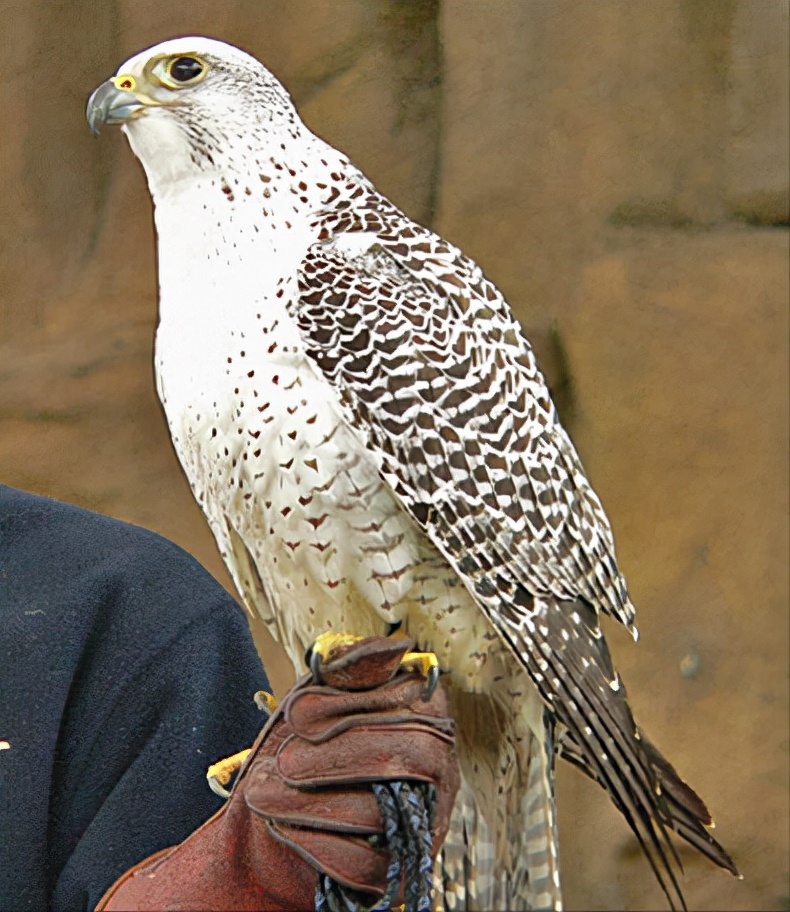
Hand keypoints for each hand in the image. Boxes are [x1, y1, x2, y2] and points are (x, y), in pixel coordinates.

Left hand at [96, 635, 459, 910]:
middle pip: (407, 754)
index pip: (408, 701)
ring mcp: (422, 818)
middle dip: (338, 755)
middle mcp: (437, 764)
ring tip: (262, 792)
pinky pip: (366, 864)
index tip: (298, 711)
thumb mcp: (321, 692)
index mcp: (424, 709)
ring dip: (311, 802)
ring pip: (378, 811)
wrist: (281, 808)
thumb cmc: (309, 740)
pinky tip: (282, 826)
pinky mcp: (399, 867)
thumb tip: (396, 646)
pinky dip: (316, 844)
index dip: (351, 705)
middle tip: (284, 759)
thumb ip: (350, 666)